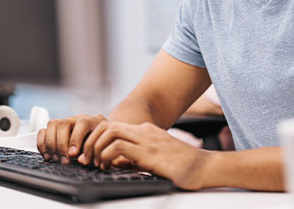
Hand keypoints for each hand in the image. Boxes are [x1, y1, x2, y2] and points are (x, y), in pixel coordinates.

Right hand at [37, 114, 106, 163]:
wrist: (99, 141)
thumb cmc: (101, 146)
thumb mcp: (102, 149)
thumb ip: (94, 152)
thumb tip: (81, 160)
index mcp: (93, 121)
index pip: (82, 123)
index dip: (76, 139)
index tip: (73, 154)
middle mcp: (77, 119)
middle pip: (64, 123)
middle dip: (61, 144)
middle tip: (64, 160)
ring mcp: (65, 122)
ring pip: (52, 124)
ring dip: (51, 144)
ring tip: (56, 159)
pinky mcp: (54, 129)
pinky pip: (43, 131)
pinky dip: (42, 144)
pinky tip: (47, 155)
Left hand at [87, 121, 209, 189]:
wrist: (206, 167)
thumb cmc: (184, 166)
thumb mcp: (155, 159)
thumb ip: (137, 158)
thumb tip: (116, 162)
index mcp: (147, 131)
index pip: (114, 128)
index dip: (99, 140)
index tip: (94, 155)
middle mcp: (145, 131)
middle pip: (108, 126)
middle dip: (93, 141)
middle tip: (87, 159)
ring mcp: (147, 139)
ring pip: (110, 132)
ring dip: (97, 147)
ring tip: (95, 163)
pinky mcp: (149, 152)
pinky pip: (118, 146)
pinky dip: (106, 155)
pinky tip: (107, 166)